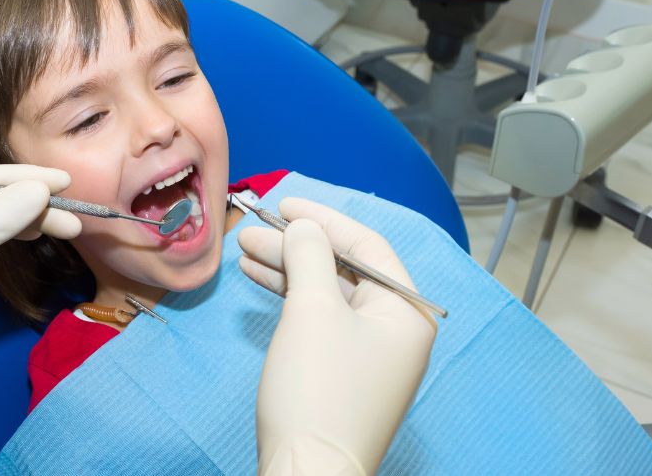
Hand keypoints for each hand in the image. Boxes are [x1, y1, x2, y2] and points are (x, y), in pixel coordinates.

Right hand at [238, 197, 435, 475]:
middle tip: (252, 230)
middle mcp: (395, 330)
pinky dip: (291, 299)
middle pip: (345, 269)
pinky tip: (260, 281)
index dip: (323, 218)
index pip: (367, 246)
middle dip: (297, 245)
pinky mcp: (341, 374)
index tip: (282, 203)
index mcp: (406, 312)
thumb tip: (305, 227)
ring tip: (245, 252)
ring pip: (327, 294)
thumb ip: (311, 255)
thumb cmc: (317, 387)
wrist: (308, 473)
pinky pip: (319, 321)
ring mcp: (368, 354)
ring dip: (288, 269)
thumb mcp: (313, 310)